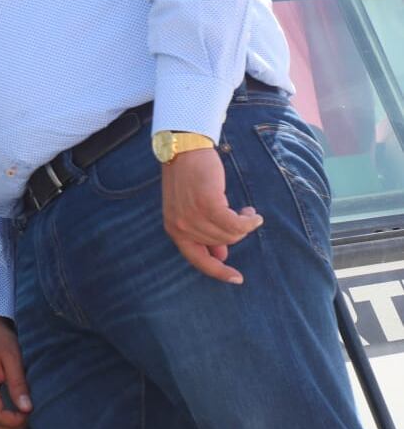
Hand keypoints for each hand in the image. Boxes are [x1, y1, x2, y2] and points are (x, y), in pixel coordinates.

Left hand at [161, 148, 262, 283]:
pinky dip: (248, 221)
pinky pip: (236, 223)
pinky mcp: (207, 204)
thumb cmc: (189, 178)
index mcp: (174, 229)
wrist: (184, 149)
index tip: (237, 279)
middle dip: (237, 234)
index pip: (197, 260)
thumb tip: (220, 255)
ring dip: (244, 225)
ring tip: (246, 211)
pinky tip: (253, 214)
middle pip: (222, 244)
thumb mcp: (190, 209)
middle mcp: (181, 226)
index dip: (218, 272)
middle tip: (243, 217)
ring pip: (230, 234)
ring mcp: (192, 216)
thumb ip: (203, 232)